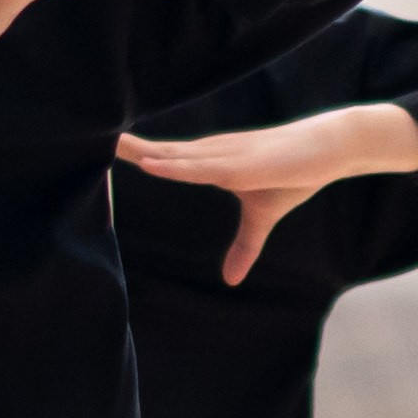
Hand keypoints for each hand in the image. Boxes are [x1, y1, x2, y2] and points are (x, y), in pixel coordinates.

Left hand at [115, 100, 417, 283]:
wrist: (329, 149)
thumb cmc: (295, 173)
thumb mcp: (263, 216)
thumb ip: (244, 245)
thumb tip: (230, 279)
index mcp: (214, 161)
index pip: (168, 158)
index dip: (139, 155)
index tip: (106, 151)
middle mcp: (214, 153)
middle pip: (163, 152)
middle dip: (129, 148)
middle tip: (88, 138)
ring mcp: (226, 156)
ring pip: (175, 155)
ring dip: (142, 152)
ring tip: (111, 145)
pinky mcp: (241, 163)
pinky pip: (201, 165)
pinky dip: (174, 165)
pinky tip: (151, 164)